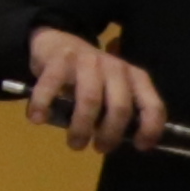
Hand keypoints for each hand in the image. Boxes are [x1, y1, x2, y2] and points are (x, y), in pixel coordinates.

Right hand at [28, 25, 173, 154]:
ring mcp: (87, 62)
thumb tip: (118, 141)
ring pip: (90, 100)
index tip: (139, 146)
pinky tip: (37, 119)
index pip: (152, 105)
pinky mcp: (59, 60)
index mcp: (135, 77)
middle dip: (110, 134)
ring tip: (75, 144)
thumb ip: (118, 109)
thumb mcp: (112, 89)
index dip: (150, 129)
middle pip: (119, 106)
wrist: (58, 42)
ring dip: (82, 127)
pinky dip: (43, 105)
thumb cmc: (89, 76)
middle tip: (99, 148)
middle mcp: (116, 68)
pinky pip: (51, 86)